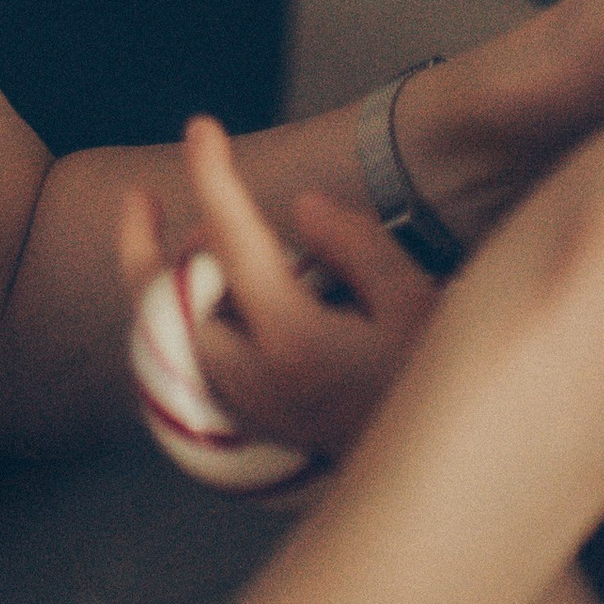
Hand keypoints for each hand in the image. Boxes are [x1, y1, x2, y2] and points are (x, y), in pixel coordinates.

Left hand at [119, 119, 441, 470]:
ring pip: (173, 339)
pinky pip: (190, 369)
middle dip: (166, 249)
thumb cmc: (437, 382)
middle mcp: (256, 381)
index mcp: (293, 342)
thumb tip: (300, 209)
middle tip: (159, 206)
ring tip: (184, 243)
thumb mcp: (415, 300)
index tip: (201, 128)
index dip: (211, 176)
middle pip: (170, 302)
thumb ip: (354, 244)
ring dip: (169, 288)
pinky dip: (182, 326)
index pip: (234, 241)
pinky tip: (198, 298)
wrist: (443, 475)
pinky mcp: (252, 428)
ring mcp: (248, 410)